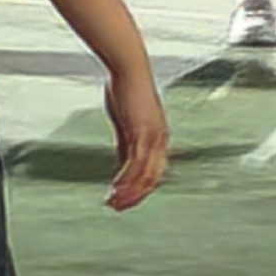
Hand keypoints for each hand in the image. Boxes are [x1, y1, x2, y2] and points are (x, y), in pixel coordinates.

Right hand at [97, 58, 170, 210]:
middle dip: (137, 195)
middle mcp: (160, 139)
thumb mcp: (126, 120)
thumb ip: (126, 140)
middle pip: (153, 177)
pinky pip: (136, 164)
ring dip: (130, 192)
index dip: (142, 186)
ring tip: (115, 203)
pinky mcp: (142, 133)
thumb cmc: (128, 86)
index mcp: (158, 135)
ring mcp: (153, 137)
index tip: (127, 196)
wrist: (130, 68)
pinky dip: (126, 180)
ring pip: (145, 175)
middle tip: (121, 207)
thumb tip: (123, 158)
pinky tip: (116, 188)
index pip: (154, 169)